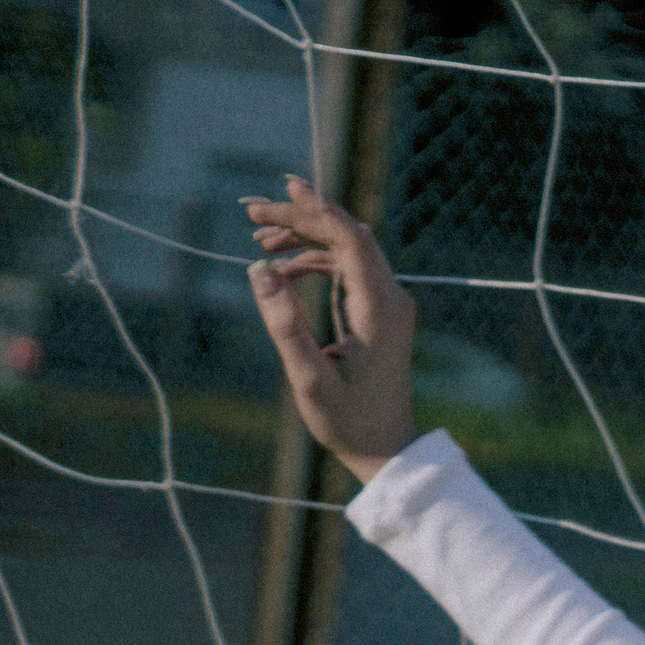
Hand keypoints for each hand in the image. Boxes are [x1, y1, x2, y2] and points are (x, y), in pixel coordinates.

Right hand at [242, 176, 418, 484]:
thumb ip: (284, 325)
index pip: (350, 239)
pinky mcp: (379, 312)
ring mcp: (388, 303)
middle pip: (349, 236)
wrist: (387, 447)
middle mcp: (390, 298)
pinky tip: (281, 270)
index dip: (314, 211)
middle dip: (303, 218)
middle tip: (253, 211)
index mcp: (379, 308)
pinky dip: (316, 262)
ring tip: (259, 238)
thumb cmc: (349, 420)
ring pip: (348, 251)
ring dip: (306, 239)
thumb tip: (259, 272)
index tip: (277, 196)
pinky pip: (348, 271)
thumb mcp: (308, 378)